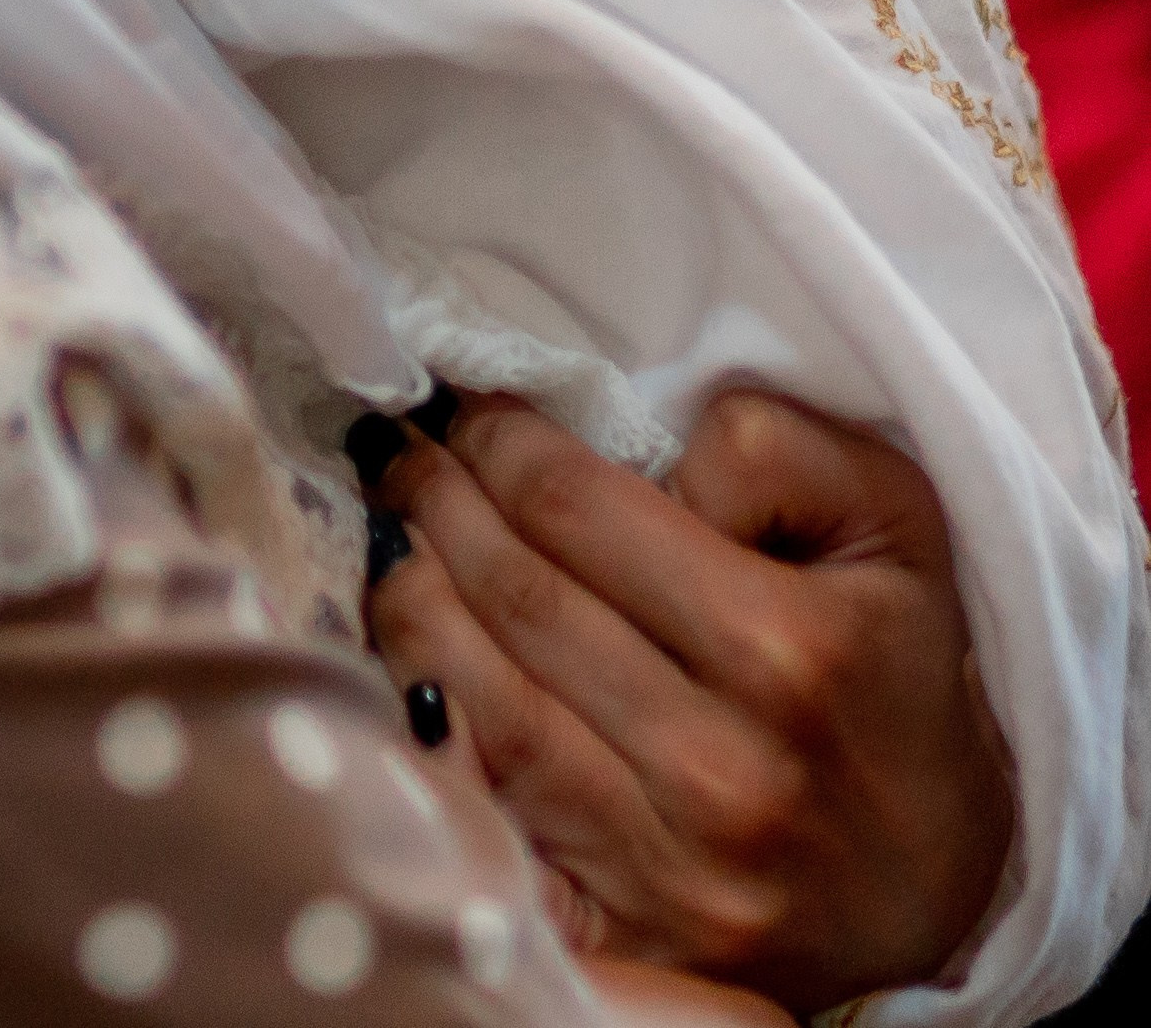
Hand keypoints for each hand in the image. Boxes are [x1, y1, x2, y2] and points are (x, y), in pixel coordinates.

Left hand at [355, 389, 1013, 1009]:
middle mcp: (721, 767)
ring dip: (412, 600)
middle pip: (518, 597)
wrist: (945, 885)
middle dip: (438, 501)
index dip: (500, 441)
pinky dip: (436, 724)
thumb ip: (775, 450)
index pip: (576, 511)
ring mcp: (668, 865)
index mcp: (786, 650)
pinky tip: (412, 656)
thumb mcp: (893, 523)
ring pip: (486, 700)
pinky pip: (496, 810)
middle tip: (404, 452)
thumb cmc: (901, 674)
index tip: (468, 406)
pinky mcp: (633, 935)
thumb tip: (647, 446)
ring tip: (395, 532)